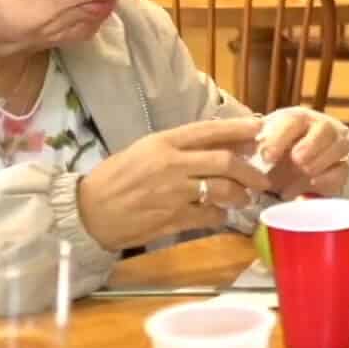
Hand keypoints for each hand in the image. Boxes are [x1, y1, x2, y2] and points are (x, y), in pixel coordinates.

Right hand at [76, 118, 271, 250]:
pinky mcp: (172, 218)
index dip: (238, 129)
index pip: (209, 130)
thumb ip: (179, 148)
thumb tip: (220, 146)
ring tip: (244, 198)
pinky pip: (209, 215)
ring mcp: (173, 193)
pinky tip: (220, 215)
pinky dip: (220, 215)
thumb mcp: (144, 151)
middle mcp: (171, 164)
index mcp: (162, 142)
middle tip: (261, 178)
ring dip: (239, 195)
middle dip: (249, 170)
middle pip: (224, 162)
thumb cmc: (114, 178)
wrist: (86, 212)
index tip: (259, 129)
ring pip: (221, 190)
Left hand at [255, 108, 348, 197]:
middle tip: (296, 160)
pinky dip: (328, 178)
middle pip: (324, 129)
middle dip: (311, 145)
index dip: (281, 138)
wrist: (288, 167)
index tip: (266, 157)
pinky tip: (311, 185)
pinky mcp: (342, 167)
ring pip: (339, 147)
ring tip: (303, 171)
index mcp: (296, 119)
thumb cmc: (271, 153)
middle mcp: (320, 128)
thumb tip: (240, 147)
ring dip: (320, 161)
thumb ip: (248, 145)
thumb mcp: (256, 146)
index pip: (293, 121)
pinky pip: (342, 170)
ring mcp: (335, 146)